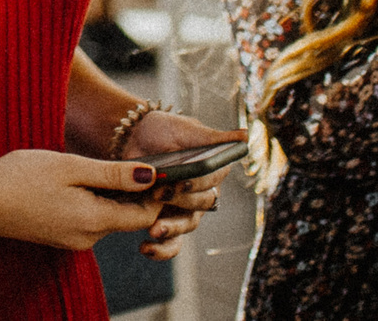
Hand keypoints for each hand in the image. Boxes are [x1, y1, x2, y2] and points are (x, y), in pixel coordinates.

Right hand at [0, 149, 164, 250]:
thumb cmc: (19, 177)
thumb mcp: (69, 166)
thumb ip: (111, 173)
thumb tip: (151, 177)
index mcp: (95, 220)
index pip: (145, 215)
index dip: (155, 193)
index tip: (154, 168)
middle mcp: (88, 237)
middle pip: (126, 216)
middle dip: (129, 191)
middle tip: (116, 158)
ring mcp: (73, 240)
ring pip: (106, 216)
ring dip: (105, 194)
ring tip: (85, 166)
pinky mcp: (60, 236)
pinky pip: (87, 220)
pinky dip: (88, 201)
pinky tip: (68, 181)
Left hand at [120, 112, 242, 259]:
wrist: (132, 138)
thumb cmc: (164, 130)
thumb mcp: (186, 128)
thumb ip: (214, 137)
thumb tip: (245, 136)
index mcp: (212, 172)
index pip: (211, 183)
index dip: (196, 184)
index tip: (180, 182)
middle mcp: (202, 194)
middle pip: (200, 206)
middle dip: (180, 201)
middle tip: (158, 194)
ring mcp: (185, 211)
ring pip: (187, 226)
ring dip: (172, 229)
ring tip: (154, 230)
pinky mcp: (167, 222)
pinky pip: (171, 243)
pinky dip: (161, 250)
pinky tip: (145, 248)